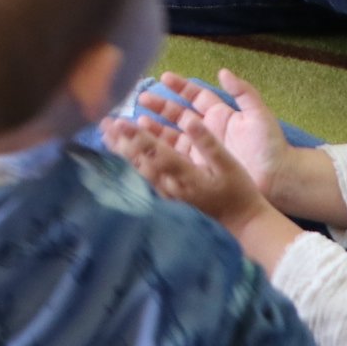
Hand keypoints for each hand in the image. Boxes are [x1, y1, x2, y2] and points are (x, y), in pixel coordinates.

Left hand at [105, 103, 273, 228]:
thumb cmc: (238, 192)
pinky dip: (131, 166)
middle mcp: (171, 186)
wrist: (242, 225)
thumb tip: (189, 120)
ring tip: (106, 137)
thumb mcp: (229, 165)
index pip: (156, 152)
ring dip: (122, 153)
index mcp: (185, 175)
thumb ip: (208, 143)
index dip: (137, 136)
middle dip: (121, 142)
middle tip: (104, 123)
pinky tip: (122, 158)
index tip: (119, 122)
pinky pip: (144, 179)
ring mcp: (168, 195)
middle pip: (140, 162)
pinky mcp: (168, 199)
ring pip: (139, 171)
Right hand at [143, 71, 295, 200]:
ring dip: (157, 127)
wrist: (277, 179)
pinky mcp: (200, 165)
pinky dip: (162, 149)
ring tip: (139, 122)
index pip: (196, 95)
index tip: (164, 77)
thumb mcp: (258, 115)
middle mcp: (208, 129)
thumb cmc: (270, 146)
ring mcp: (203, 148)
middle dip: (160, 105)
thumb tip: (223, 72)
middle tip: (142, 98)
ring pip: (174, 134)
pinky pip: (177, 155)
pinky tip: (148, 145)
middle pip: (179, 113)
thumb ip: (243, 92)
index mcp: (221, 114)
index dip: (180, 86)